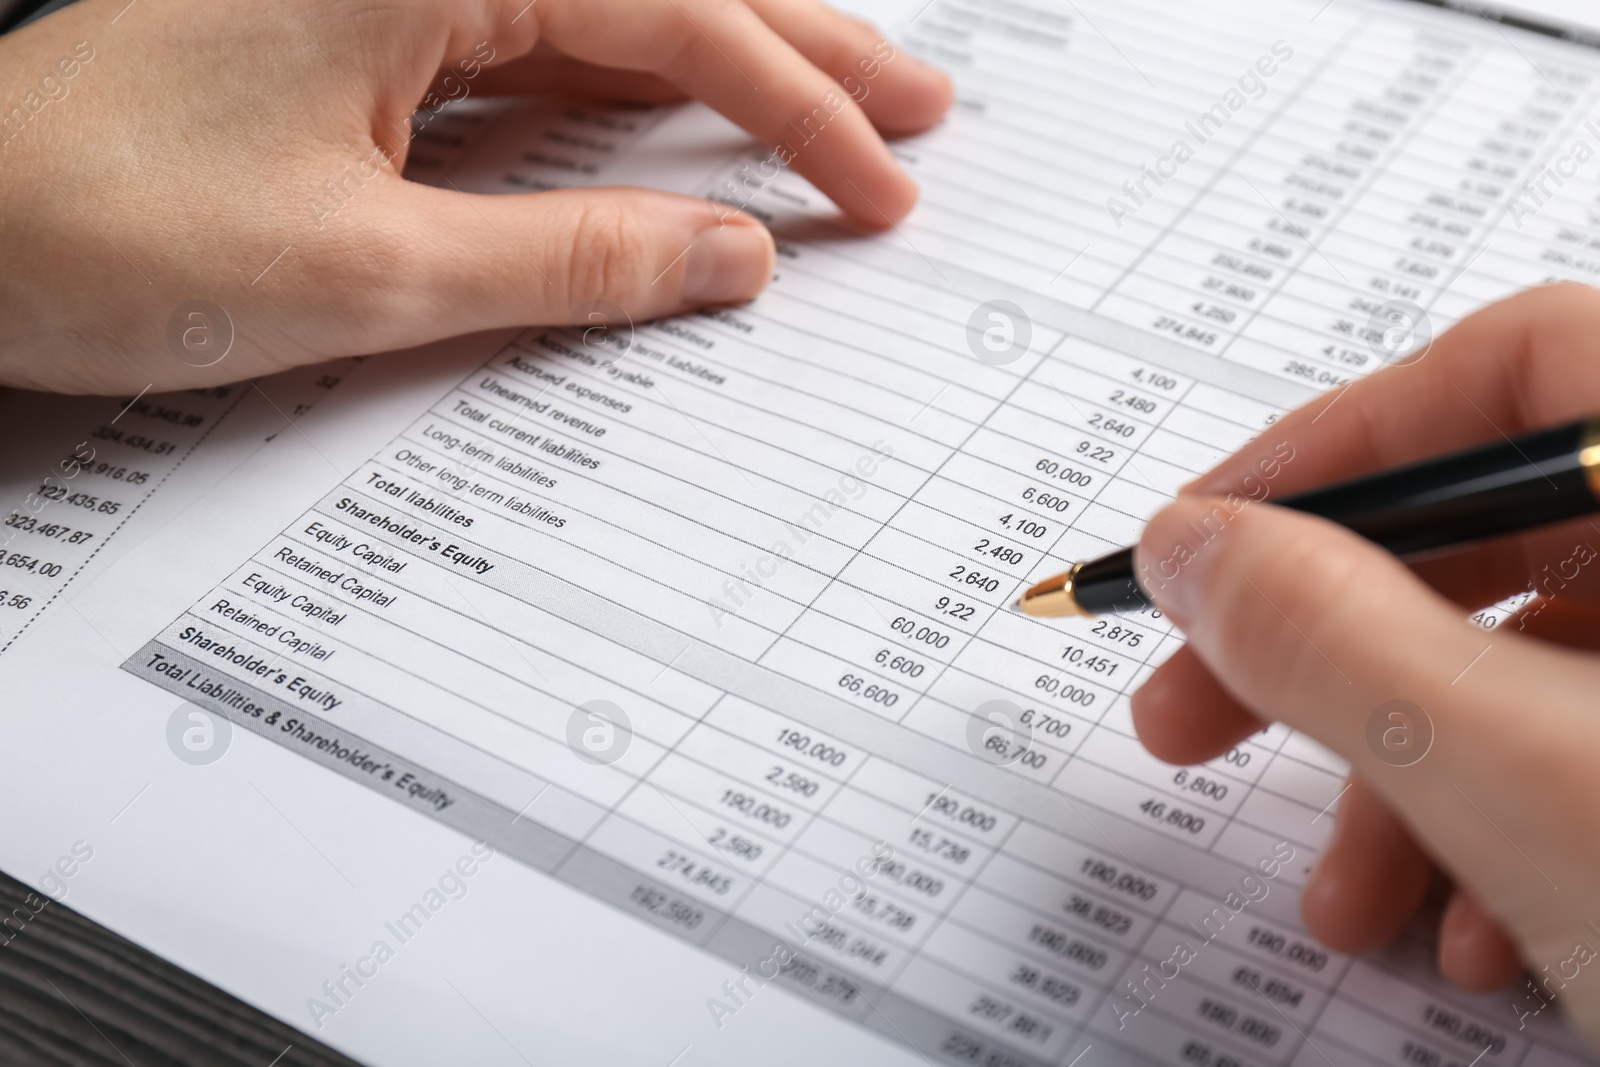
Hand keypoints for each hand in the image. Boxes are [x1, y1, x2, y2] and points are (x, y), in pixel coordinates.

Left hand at [0, 0, 950, 392]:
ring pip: (606, 17)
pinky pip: (534, 60)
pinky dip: (627, 100)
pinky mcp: (366, 41)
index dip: (795, 107)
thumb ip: (570, 261)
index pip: (671, 17)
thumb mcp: (368, 274)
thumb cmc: (105, 234)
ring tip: (844, 107)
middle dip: (801, 48)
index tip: (879, 188)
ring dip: (728, 65)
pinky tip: (687, 127)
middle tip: (918, 108)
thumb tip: (729, 259)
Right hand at [1130, 283, 1599, 1045]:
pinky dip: (1510, 836)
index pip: (1511, 370)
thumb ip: (1333, 635)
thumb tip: (1193, 543)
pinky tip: (1478, 938)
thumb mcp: (1534, 781)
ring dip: (1405, 777)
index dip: (1324, 450)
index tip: (1194, 543)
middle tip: (1184, 714)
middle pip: (1506, 531)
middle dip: (1327, 641)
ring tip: (1347, 901)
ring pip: (1544, 669)